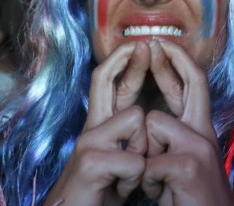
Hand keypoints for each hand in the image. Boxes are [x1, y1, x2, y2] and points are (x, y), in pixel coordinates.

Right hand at [44, 42, 150, 205]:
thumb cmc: (99, 192)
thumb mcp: (117, 160)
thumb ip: (127, 137)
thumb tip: (145, 116)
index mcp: (100, 125)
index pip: (108, 83)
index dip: (125, 62)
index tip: (141, 44)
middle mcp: (91, 127)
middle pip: (106, 80)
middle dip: (130, 61)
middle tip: (145, 43)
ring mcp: (88, 141)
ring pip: (136, 120)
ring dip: (143, 152)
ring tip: (128, 178)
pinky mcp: (89, 162)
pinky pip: (134, 159)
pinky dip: (135, 179)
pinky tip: (120, 189)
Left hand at [142, 40, 233, 205]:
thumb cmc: (193, 197)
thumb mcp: (186, 161)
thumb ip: (174, 137)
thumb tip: (151, 117)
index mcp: (202, 130)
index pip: (194, 85)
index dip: (178, 61)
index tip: (162, 43)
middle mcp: (205, 132)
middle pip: (189, 83)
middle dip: (166, 62)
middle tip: (152, 42)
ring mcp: (199, 146)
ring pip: (153, 122)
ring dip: (146, 152)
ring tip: (157, 178)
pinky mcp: (188, 164)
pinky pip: (149, 159)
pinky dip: (147, 180)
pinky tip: (160, 192)